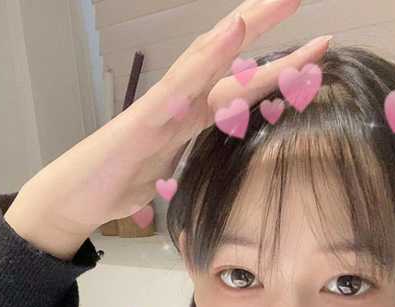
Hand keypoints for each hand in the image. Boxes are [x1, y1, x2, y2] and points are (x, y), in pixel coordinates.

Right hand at [11, 0, 329, 239]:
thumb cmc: (117, 183)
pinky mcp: (147, 119)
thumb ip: (186, 158)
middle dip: (265, 25)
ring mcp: (163, 106)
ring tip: (278, 1)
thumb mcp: (166, 174)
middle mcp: (180, 102)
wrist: (76, 198)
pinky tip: (233, 32)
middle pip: (228, 57)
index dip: (280, 66)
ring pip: (208, 59)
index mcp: (190, 116)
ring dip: (245, 29)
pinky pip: (182, 83)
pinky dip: (209, 57)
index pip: (240, 84)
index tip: (318, 47)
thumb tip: (204, 164)